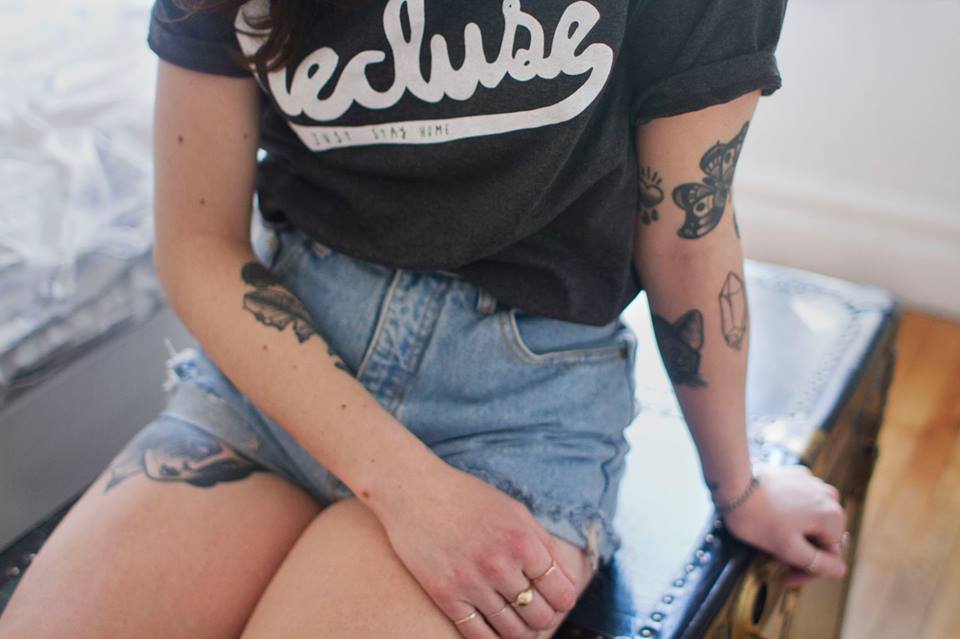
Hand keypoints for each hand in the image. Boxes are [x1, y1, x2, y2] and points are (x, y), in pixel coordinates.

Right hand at [375, 462, 578, 638]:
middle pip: (540, 616)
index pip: (562, 593)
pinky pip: (477, 634)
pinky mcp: (445, 595)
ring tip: (517, 623)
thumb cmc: (467, 497)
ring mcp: (471, 582)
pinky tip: (494, 634)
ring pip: (512, 631)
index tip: (555, 599)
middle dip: (543, 617)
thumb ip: (544, 544)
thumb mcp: (515, 510)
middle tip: (536, 612)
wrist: (414, 491)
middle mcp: (500, 565)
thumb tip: (568, 579)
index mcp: (523, 542)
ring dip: (520, 632)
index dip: (563, 600)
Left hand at [720, 464, 847, 589]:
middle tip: (775, 561)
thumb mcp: (790, 550)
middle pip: (821, 538)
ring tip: (771, 543)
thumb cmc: (758, 519)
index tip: (784, 579)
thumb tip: (840, 570)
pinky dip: (790, 517)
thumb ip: (819, 564)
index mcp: (833, 517)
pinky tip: (772, 522)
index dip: (807, 573)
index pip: (829, 557)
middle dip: (801, 553)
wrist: (734, 484)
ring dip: (795, 536)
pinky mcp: (796, 476)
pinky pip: (800, 504)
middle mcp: (830, 497)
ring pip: (811, 521)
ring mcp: (813, 484)